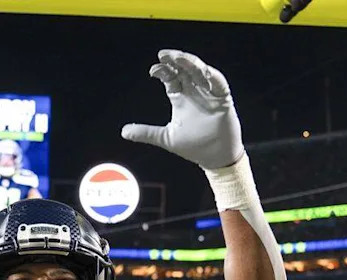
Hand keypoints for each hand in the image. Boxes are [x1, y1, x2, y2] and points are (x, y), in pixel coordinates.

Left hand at [122, 50, 244, 169]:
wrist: (215, 157)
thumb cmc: (193, 146)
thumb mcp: (166, 138)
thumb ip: (146, 133)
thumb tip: (123, 132)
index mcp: (180, 97)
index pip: (170, 78)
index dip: (163, 72)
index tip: (153, 70)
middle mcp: (194, 91)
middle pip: (184, 70)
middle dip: (175, 61)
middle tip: (164, 55)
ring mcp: (209, 93)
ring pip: (200, 72)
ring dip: (191, 64)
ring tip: (180, 58)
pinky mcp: (223, 98)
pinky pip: (218, 83)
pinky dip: (211, 77)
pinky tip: (202, 72)